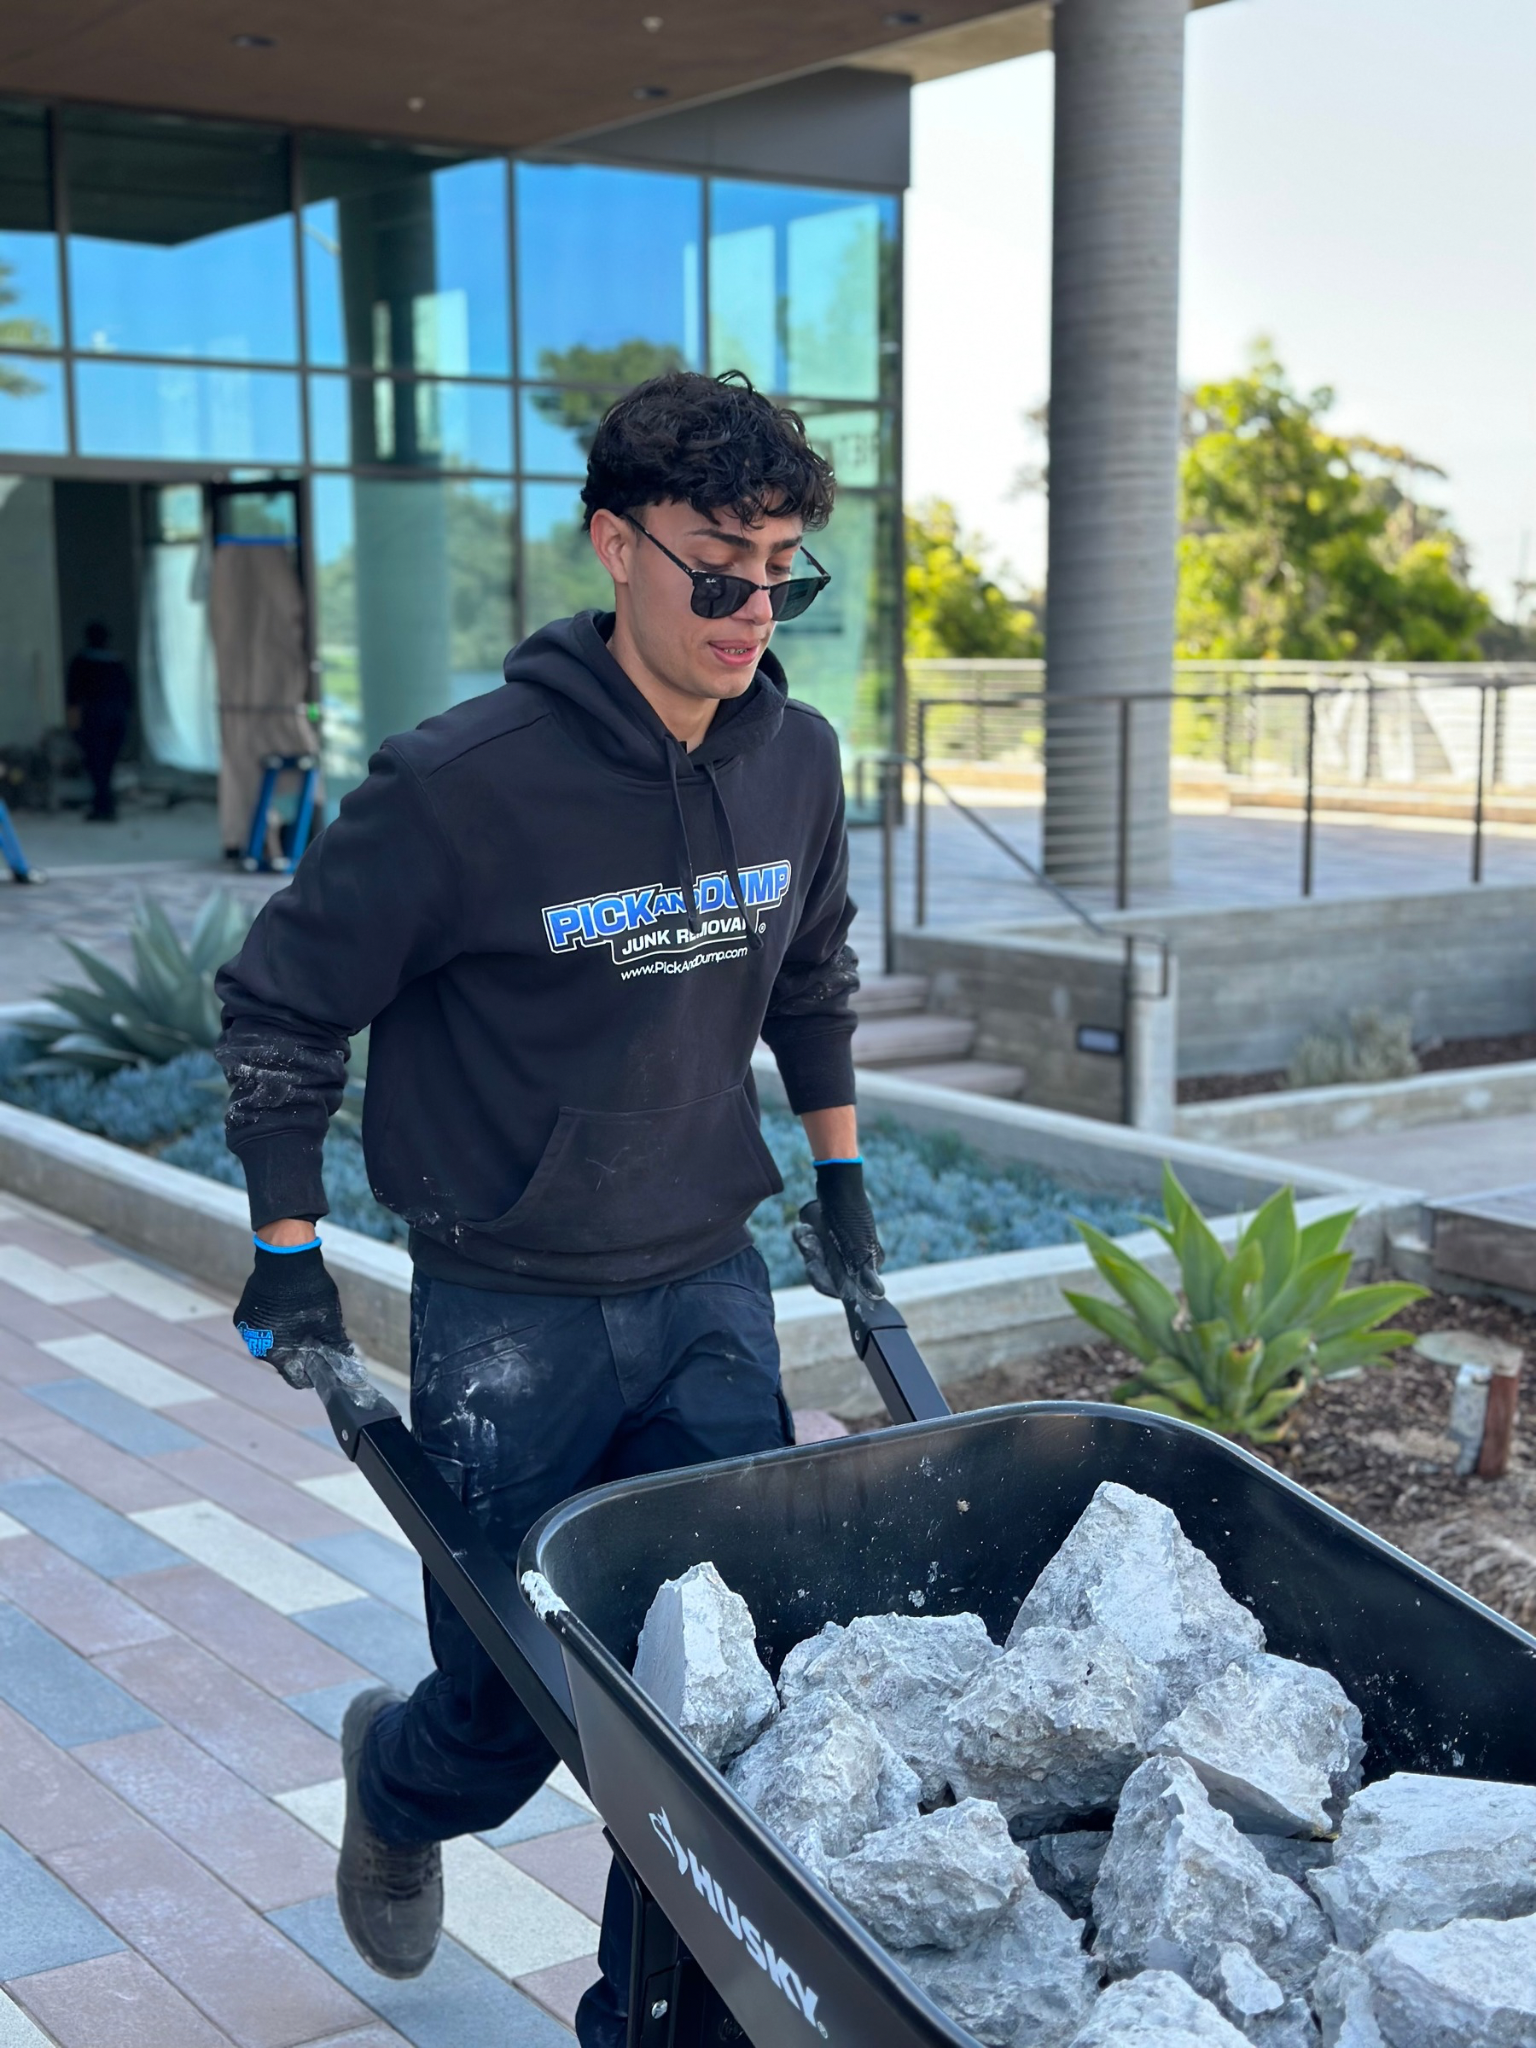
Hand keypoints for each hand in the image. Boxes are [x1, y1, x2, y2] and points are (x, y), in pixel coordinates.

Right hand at [233, 1239, 349, 1388]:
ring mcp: (248, 1331)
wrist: (284, 1257)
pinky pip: (261, 1329)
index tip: (323, 1367)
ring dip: (286, 1338)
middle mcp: (259, 1347)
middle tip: (316, 1339)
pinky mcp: (242, 1316)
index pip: (296, 1378)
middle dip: (300, 1353)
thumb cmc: (308, 1290)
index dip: (312, 1375)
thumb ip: (335, 1345)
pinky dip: (273, 1324)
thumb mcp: (329, 1320)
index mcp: (279, 1353)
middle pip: (284, 1361)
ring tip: (301, 1321)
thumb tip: (346, 1360)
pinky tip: (285, 1310)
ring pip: (272, 1344)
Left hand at [807, 1159, 884, 1298]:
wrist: (837, 1183)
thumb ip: (865, 1271)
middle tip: (809, 1245)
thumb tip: (878, 1294)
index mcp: (869, 1263)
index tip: (813, 1268)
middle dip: (815, 1261)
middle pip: (828, 1274)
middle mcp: (857, 1258)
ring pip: (818, 1260)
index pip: (844, 1288)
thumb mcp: (857, 1245)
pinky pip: (814, 1246)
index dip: (825, 1281)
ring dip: (809, 1248)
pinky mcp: (830, 1236)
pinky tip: (804, 1228)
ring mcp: (843, 1247)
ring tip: (807, 1233)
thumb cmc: (849, 1215)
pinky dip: (807, 1239)